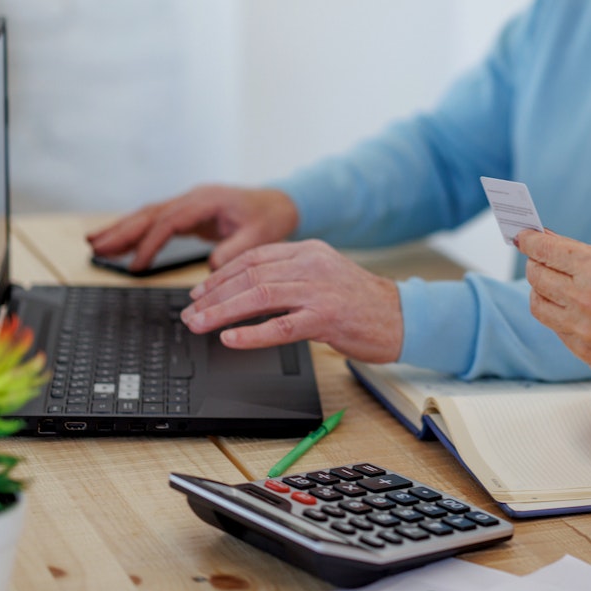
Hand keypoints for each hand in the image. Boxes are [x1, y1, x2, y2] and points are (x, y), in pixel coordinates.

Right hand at [87, 185, 298, 270]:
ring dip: (122, 229)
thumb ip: (236, 250)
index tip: (137, 266)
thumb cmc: (271, 217)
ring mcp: (189, 204)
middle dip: (122, 230)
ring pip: (149, 215)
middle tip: (95, 247)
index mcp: (208, 200)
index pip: (171, 221)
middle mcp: (194, 198)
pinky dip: (137, 232)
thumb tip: (212, 267)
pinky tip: (120, 245)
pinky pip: (157, 222)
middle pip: (151, 213)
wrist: (280, 203)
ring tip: (94, 244)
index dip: (151, 243)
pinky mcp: (189, 213)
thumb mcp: (261, 236)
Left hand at [180, 239, 402, 362]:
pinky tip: (230, 339)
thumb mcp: (323, 277)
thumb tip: (244, 292)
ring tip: (198, 325)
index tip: (198, 291)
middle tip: (189, 312)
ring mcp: (320, 290)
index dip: (220, 274)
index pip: (253, 257)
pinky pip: (281, 326)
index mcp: (308, 251)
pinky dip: (251, 334)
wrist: (402, 316)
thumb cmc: (361, 303)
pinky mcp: (327, 318)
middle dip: (213, 295)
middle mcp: (312, 264)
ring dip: (222, 312)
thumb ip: (289, 278)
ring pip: (259, 296)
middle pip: (250, 275)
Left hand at [516, 229, 590, 399]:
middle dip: (536, 262)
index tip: (523, 233)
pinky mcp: (584, 353)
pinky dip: (556, 313)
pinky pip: (555, 327)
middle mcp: (585, 300)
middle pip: (537, 275)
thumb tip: (558, 245)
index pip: (546, 249)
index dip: (530, 239)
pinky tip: (571, 306)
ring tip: (554, 281)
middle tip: (540, 255)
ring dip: (542, 289)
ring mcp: (581, 330)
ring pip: (539, 303)